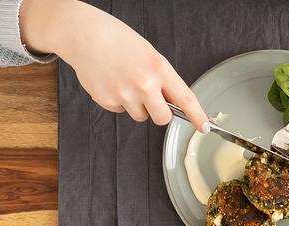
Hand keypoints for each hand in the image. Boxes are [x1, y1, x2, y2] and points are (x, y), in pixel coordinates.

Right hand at [19, 0, 207, 129]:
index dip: (197, 116)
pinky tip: (112, 82)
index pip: (185, 99)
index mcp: (159, 69)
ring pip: (140, 116)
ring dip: (137, 105)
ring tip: (125, 82)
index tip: (205, 127)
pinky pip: (120, 111)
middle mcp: (144, 84)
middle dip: (160, 112)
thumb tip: (174, 103)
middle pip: (163, 118)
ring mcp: (125, 94)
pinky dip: (118, 101)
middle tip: (151, 98)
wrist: (84, 34)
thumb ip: (164, 79)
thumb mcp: (150, 55)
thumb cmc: (118, 41)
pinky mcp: (107, 100)